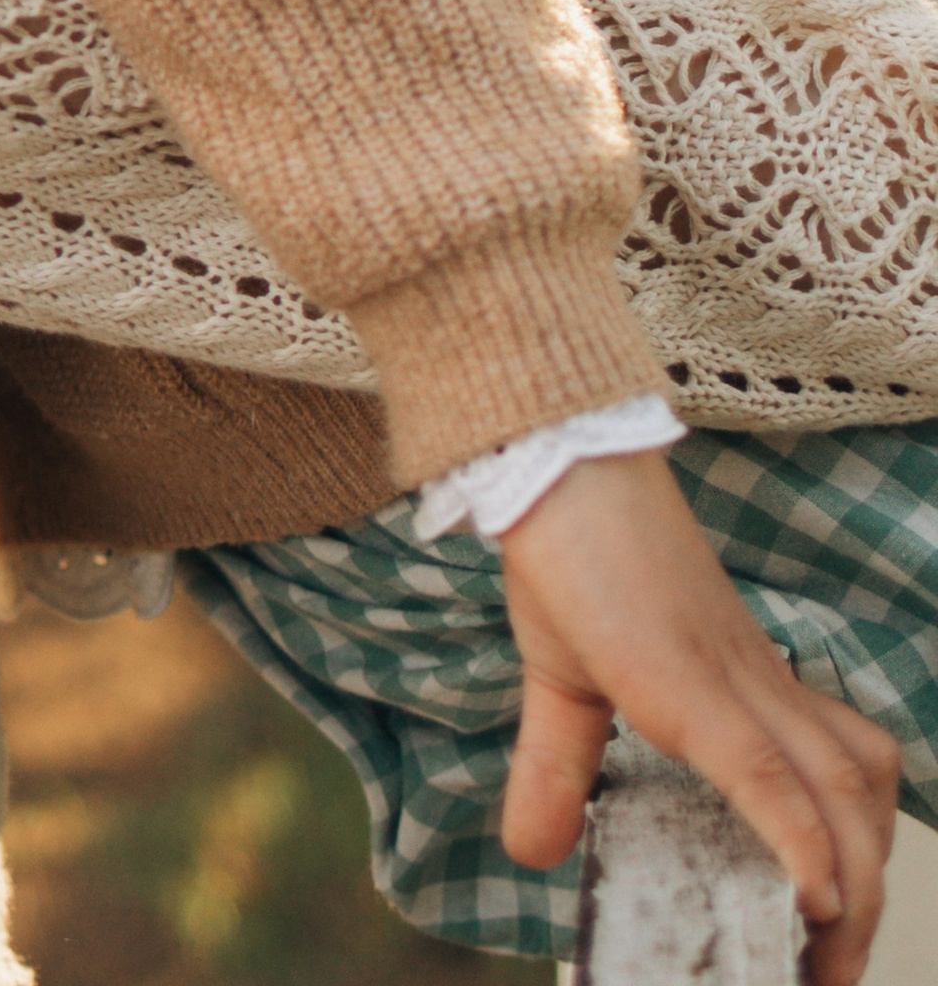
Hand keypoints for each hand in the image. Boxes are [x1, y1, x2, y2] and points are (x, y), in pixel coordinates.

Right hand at [495, 449, 898, 985]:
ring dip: (855, 887)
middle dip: (866, 900)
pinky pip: (767, 777)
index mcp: (740, 684)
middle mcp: (758, 686)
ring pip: (842, 798)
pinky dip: (801, 844)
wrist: (555, 462)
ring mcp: (732, 683)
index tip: (830, 929)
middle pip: (862, 802)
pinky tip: (813, 900)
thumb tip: (531, 853)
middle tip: (833, 971)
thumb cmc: (569, 552)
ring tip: (828, 954)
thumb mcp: (561, 680)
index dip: (854, 854)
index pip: (839, 774)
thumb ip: (557, 768)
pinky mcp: (689, 684)